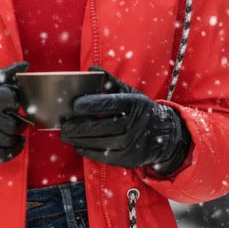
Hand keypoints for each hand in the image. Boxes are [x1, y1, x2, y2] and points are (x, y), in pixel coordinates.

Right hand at [0, 62, 28, 166]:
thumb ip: (4, 75)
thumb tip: (25, 65)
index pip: (13, 99)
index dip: (14, 100)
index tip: (9, 103)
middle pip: (15, 121)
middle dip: (16, 120)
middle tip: (10, 118)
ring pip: (11, 138)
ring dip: (16, 135)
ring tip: (10, 130)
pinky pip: (5, 154)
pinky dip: (14, 150)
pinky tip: (14, 143)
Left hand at [59, 67, 190, 173]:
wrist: (164, 135)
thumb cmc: (141, 110)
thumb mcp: (131, 93)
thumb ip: (110, 82)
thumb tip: (92, 69)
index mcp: (134, 104)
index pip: (111, 103)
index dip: (92, 104)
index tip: (75, 105)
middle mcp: (134, 124)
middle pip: (102, 126)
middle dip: (79, 126)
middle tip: (64, 125)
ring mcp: (131, 143)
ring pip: (100, 142)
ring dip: (79, 139)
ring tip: (66, 135)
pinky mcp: (128, 158)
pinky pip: (104, 156)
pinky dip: (88, 150)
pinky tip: (78, 145)